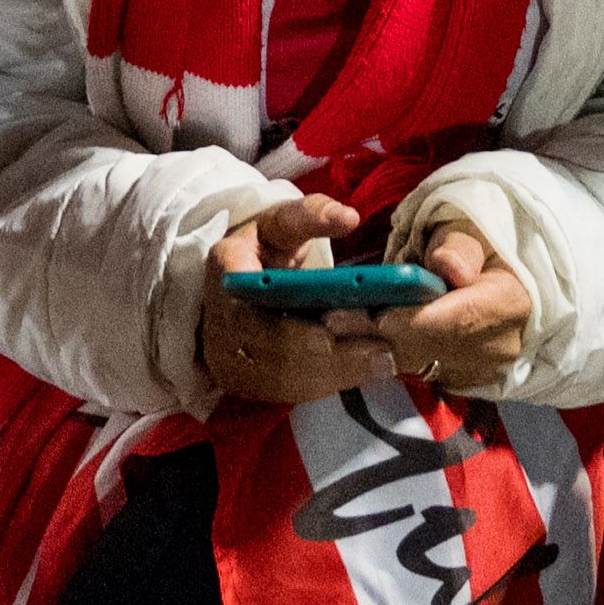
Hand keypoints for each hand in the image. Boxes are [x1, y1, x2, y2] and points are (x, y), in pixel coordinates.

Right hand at [200, 192, 389, 408]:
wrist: (237, 287)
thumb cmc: (264, 249)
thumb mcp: (281, 222)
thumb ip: (311, 215)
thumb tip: (348, 217)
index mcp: (227, 268)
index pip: (250, 297)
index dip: (285, 321)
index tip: (329, 333)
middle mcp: (221, 318)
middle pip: (271, 345)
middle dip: (325, 353)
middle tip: (380, 350)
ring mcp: (229, 355)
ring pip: (282, 374)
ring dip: (334, 372)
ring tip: (383, 361)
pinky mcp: (246, 380)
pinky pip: (287, 390)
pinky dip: (326, 383)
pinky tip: (364, 373)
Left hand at [353, 223, 534, 391]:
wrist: (499, 276)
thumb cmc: (479, 246)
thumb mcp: (471, 230)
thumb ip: (458, 246)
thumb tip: (449, 267)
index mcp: (512, 301)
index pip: (458, 320)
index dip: (413, 320)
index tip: (373, 312)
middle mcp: (500, 346)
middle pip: (432, 347)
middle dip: (379, 334)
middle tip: (333, 318)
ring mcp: (482, 370)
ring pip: (419, 363)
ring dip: (376, 346)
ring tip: (338, 324)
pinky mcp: (462, 381)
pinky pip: (417, 370)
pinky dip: (388, 353)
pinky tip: (360, 335)